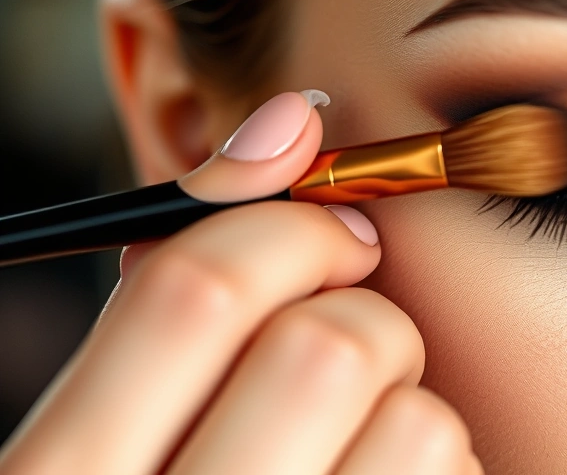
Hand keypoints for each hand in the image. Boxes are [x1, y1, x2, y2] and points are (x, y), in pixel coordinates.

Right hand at [0, 91, 481, 474]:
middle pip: (329, 347)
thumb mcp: (115, 441)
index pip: (189, 292)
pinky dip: (444, 473)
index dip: (283, 225)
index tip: (340, 225)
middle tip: (366, 337)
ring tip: (368, 450)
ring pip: (421, 422)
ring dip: (416, 409)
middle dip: (368, 315)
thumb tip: (281, 132)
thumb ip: (171, 315)